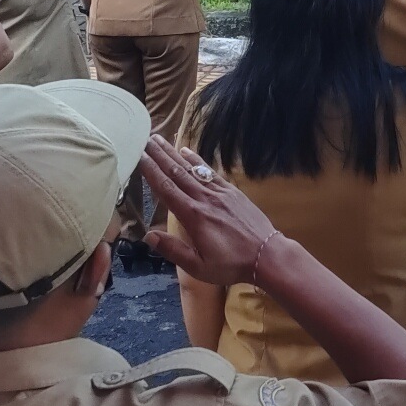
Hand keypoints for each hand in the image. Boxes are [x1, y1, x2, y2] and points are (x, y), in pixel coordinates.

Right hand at [140, 136, 278, 285]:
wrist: (267, 254)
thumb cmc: (231, 265)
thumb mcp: (198, 266)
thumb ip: (173, 250)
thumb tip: (148, 235)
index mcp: (193, 216)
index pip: (166, 189)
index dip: (151, 171)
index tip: (138, 156)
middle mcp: (204, 198)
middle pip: (176, 172)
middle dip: (159, 155)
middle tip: (143, 138)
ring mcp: (219, 192)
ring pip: (191, 169)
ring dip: (173, 153)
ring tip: (160, 139)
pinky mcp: (231, 192)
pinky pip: (210, 172)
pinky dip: (196, 160)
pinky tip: (187, 151)